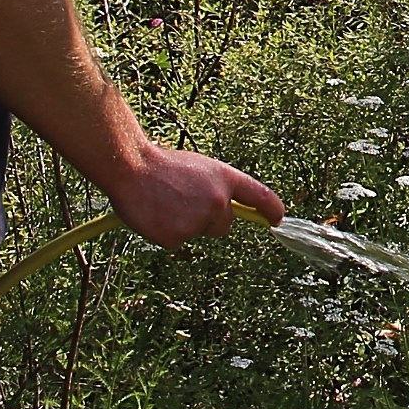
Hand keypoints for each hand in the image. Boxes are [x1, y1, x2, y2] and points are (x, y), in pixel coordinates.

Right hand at [100, 142, 282, 247]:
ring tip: (165, 203)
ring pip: (198, 233)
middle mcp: (218, 201)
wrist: (130, 168)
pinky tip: (154, 215)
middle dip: (209, 220)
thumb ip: (216, 188)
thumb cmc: (162, 166)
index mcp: (225, 178)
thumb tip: (225, 211)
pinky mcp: (177, 237)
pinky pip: (177, 242)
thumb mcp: (199, 169)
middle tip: (183, 202)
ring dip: (184, 225)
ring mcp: (198, 220)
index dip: (272, 209)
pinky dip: (165, 233)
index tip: (277, 219)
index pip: (260, 196)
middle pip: (224, 226)